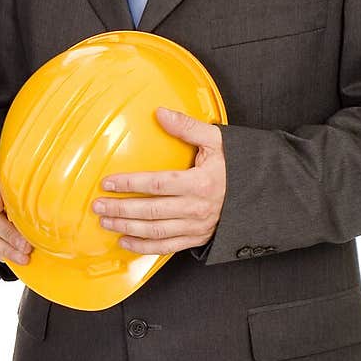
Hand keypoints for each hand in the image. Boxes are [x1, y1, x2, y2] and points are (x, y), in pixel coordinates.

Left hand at [92, 108, 225, 252]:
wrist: (262, 194)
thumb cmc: (238, 166)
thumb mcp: (217, 141)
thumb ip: (187, 127)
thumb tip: (161, 113)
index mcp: (200, 183)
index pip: (156, 184)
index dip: (129, 184)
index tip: (108, 183)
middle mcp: (196, 208)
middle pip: (150, 211)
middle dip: (120, 209)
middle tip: (98, 205)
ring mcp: (196, 226)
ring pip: (155, 231)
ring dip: (127, 227)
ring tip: (106, 221)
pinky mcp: (197, 238)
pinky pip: (167, 247)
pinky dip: (144, 247)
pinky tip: (125, 241)